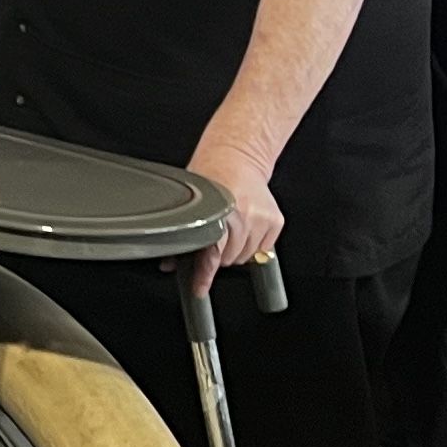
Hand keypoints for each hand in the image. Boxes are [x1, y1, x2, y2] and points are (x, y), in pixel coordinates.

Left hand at [183, 121, 285, 294]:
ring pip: (247, 257)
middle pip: (230, 260)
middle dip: (219, 257)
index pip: (212, 254)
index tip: (199, 289)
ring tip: (229, 229)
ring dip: (236, 251)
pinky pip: (263, 249)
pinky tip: (244, 226)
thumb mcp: (192, 202)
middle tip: (214, 240)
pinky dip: (253, 244)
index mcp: (219, 213)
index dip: (204, 275)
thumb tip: (171, 262)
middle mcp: (243, 217)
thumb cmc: (212, 174)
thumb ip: (183, 234)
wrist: (238, 157)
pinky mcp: (275, 222)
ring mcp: (261, 220)